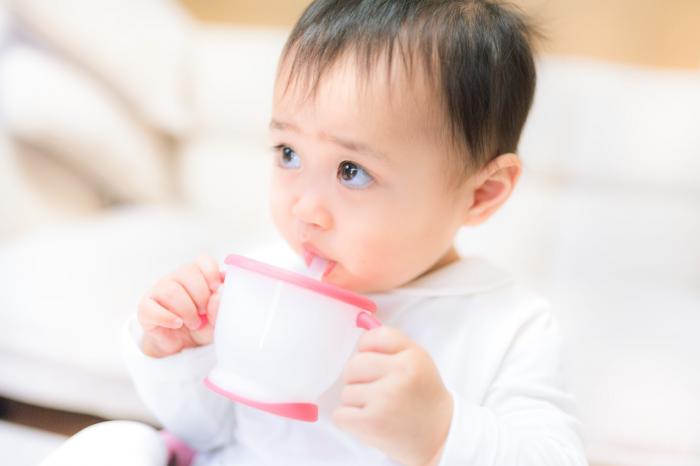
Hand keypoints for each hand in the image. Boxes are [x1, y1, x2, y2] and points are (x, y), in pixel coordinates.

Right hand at [137, 254, 222, 357]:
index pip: (203, 260)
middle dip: (201, 296)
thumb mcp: (218, 318)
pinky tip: (177, 324)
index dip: (211, 272)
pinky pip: (152, 308)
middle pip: (187, 272)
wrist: (183, 345)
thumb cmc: (202, 325)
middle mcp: (176, 278)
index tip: (215, 288)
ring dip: (187, 310)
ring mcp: (158, 291)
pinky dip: (168, 318)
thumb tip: (218, 295)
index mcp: (196, 274)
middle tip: (204, 313)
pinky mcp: (145, 308)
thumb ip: (220, 307)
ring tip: (194, 323)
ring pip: (171, 290)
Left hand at [333, 327, 452, 465]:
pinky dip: (350, 420)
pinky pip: (340, 414)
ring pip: (346, 391)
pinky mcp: (371, 423)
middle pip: (353, 365)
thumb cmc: (422, 395)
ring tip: (379, 408)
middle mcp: (400, 375)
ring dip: (356, 402)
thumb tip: (360, 323)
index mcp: (412, 356)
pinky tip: (370, 421)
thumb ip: (392, 343)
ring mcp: (385, 399)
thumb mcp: (418, 360)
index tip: (375, 362)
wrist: (439, 435)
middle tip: (378, 390)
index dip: (367, 349)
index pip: (373, 337)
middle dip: (359, 378)